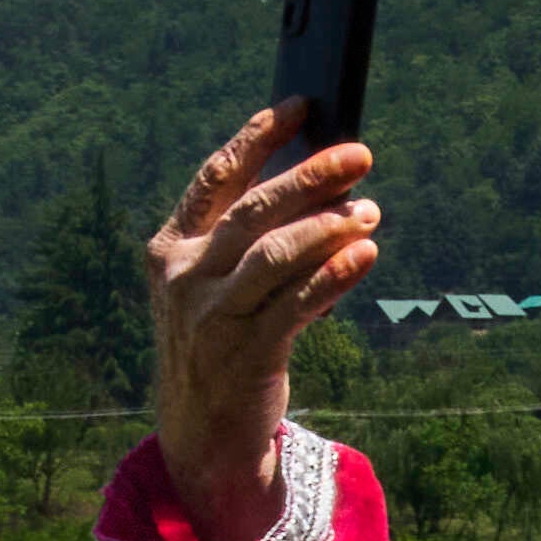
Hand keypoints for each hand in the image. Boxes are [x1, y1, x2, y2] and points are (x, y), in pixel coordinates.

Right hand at [143, 106, 385, 540]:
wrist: (203, 434)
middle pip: (253, 210)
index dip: (258, 138)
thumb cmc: (220, 344)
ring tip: (371, 211)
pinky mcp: (245, 353)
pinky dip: (335, 274)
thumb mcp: (215, 287)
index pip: (216, 177)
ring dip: (329, 225)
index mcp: (169, 249)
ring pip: (275, 253)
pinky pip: (298, 303)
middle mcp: (184, 278)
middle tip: (359, 154)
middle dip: (309, 175)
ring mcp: (211, 316)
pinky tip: (365, 255)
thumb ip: (250, 241)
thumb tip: (325, 187)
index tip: (301, 106)